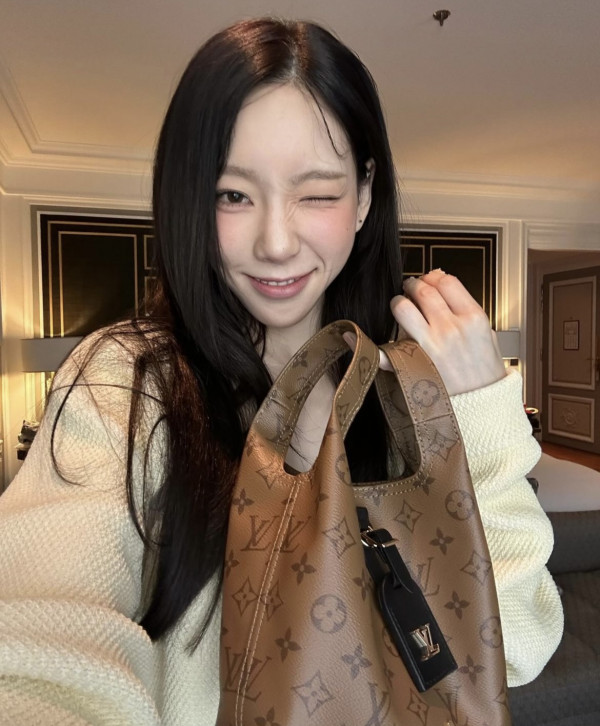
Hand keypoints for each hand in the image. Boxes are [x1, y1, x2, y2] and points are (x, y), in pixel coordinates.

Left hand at [344, 270, 505, 395]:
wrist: (484, 408)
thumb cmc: (485, 373)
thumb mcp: (486, 334)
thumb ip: (464, 307)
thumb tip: (438, 278)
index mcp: (473, 319)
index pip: (446, 282)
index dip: (435, 278)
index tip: (431, 282)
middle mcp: (451, 329)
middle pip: (422, 290)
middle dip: (414, 285)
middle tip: (411, 290)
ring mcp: (430, 346)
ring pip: (402, 307)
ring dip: (399, 303)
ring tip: (402, 308)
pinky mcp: (413, 365)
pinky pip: (384, 351)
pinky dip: (363, 344)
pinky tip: (353, 337)